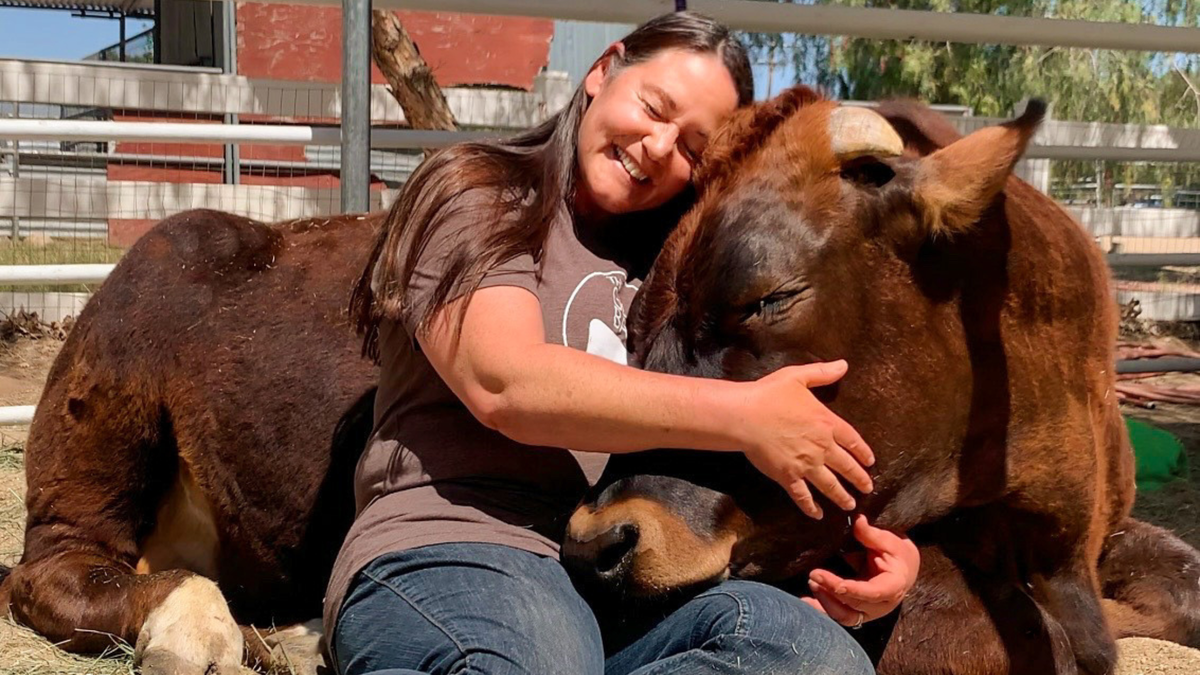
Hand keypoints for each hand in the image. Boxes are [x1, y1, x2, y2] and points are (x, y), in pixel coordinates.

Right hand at [740, 360, 873, 517]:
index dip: (863, 452)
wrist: (746, 416)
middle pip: (847, 467)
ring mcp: (806, 465)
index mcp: (827, 423)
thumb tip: (844, 364)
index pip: (853, 441)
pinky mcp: (788, 476)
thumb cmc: (770, 394)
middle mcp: (822, 447)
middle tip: (868, 488)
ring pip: (830, 485)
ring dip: (841, 496)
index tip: (870, 462)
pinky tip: (817, 515)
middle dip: (859, 479)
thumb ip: (823, 373)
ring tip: (850, 504)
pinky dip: (810, 507)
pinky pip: (803, 496)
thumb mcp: (798, 377)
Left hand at [801, 515, 919, 627]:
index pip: (872, 593)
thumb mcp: (889, 541)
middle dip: (832, 591)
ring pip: (845, 616)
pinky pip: (839, 615)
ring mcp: (870, 612)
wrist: (903, 570)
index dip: (852, 589)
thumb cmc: (897, 554)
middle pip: (854, 605)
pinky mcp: (859, 612)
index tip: (832, 582)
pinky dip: (822, 610)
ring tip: (812, 583)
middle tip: (814, 574)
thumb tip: (857, 520)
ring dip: (825, 602)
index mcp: (893, 587)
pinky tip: (806, 601)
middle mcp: (882, 605)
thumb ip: (871, 534)